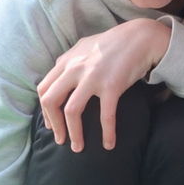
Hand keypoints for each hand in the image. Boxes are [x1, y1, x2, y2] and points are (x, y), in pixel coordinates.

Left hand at [38, 18, 170, 150]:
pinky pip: (105, 115)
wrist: (140, 36)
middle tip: (60, 139)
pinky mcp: (111, 86)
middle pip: (51, 101)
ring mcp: (92, 77)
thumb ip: (70, 61)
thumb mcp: (84, 47)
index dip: (45, 111)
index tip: (52, 124)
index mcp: (66, 61)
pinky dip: (107, 133)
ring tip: (78, 147)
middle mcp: (74, 68)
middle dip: (53, 125)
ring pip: (71, 111)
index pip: (44, 89)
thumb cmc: (114, 43)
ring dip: (73, 134)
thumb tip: (59, 75)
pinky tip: (109, 144)